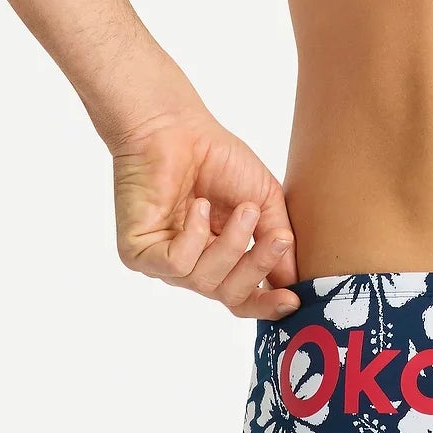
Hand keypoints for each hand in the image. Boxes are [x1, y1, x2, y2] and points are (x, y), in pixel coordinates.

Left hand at [109, 109, 301, 320]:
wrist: (176, 129)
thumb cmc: (218, 159)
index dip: (267, 303)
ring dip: (232, 245)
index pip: (242, 297)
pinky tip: (199, 206)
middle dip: (257, 268)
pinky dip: (196, 236)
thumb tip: (294, 282)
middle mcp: (192, 266)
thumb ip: (276, 241)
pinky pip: (176, 264)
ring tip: (242, 209)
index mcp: (220, 258)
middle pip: (229, 296)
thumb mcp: (263, 200)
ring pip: (205, 281)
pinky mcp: (138, 253)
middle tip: (277, 240)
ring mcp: (164, 262)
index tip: (293, 301)